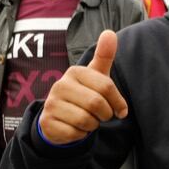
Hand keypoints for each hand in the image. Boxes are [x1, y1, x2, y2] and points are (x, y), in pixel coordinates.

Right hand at [39, 30, 128, 144]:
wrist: (59, 117)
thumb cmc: (83, 94)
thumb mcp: (96, 76)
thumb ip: (104, 56)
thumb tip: (110, 33)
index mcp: (75, 72)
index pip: (106, 86)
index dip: (118, 102)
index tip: (120, 110)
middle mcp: (60, 85)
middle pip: (96, 104)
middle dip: (105, 115)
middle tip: (101, 115)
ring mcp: (51, 104)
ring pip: (86, 120)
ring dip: (93, 125)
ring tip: (87, 120)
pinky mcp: (47, 123)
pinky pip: (75, 133)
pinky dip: (81, 135)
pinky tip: (76, 128)